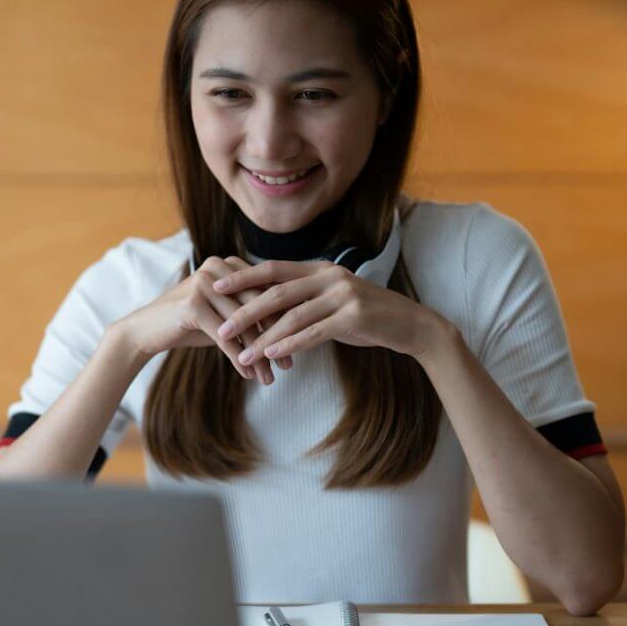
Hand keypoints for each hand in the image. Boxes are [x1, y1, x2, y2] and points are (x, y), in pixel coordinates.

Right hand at [114, 255, 287, 382]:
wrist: (147, 330)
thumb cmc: (189, 323)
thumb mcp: (223, 313)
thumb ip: (250, 311)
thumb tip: (290, 327)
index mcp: (228, 263)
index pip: (265, 291)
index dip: (283, 319)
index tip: (298, 345)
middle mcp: (217, 267)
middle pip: (257, 307)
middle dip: (275, 339)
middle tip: (288, 366)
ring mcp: (204, 283)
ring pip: (242, 325)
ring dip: (257, 355)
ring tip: (269, 377)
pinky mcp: (192, 304)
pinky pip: (224, 336)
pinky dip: (237, 358)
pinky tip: (247, 376)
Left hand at [212, 259, 441, 365]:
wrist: (411, 326)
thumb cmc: (366, 318)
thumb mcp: (332, 302)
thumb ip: (303, 301)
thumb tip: (267, 309)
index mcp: (319, 269)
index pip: (273, 270)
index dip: (243, 277)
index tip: (215, 285)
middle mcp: (329, 276)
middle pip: (277, 291)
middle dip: (245, 311)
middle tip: (221, 327)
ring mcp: (343, 295)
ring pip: (292, 316)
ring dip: (264, 338)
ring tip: (242, 355)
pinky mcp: (354, 316)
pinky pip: (314, 332)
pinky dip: (290, 344)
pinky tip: (271, 356)